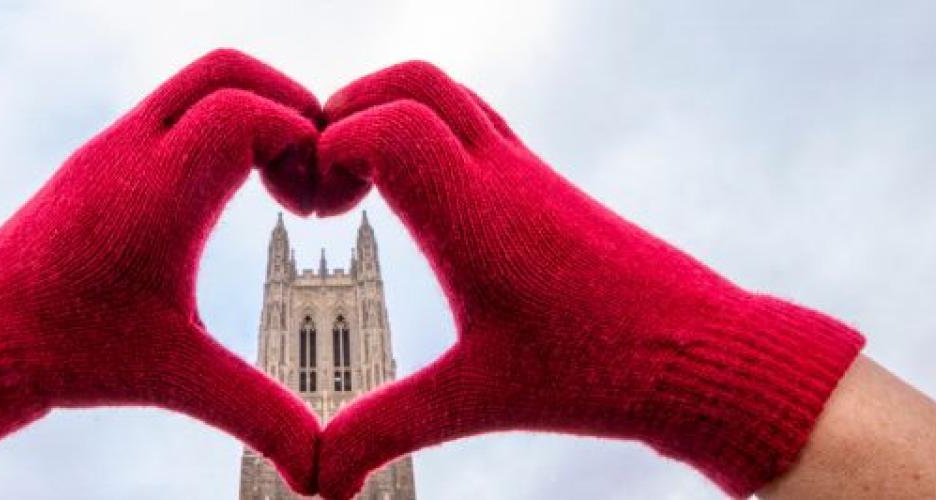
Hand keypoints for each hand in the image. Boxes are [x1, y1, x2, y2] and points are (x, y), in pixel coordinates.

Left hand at [0, 49, 321, 493]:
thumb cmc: (71, 355)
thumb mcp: (180, 379)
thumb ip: (263, 418)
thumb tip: (327, 478)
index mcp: (159, 192)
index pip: (250, 111)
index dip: (306, 142)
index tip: (316, 206)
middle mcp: (134, 151)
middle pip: (229, 70)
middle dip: (291, 105)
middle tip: (311, 176)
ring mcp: (114, 145)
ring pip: (200, 79)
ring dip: (255, 111)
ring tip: (278, 184)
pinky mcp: (103, 154)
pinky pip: (177, 105)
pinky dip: (221, 124)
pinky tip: (232, 191)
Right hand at [313, 62, 863, 498]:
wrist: (704, 352)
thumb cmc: (596, 375)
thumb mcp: (474, 402)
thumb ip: (383, 432)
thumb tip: (316, 482)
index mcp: (477, 219)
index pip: (389, 126)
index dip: (329, 149)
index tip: (317, 209)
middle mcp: (501, 175)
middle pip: (411, 80)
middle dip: (346, 111)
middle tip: (324, 181)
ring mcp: (526, 169)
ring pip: (446, 89)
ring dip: (387, 112)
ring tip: (358, 185)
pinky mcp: (541, 179)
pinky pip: (471, 116)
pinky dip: (424, 127)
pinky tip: (413, 196)